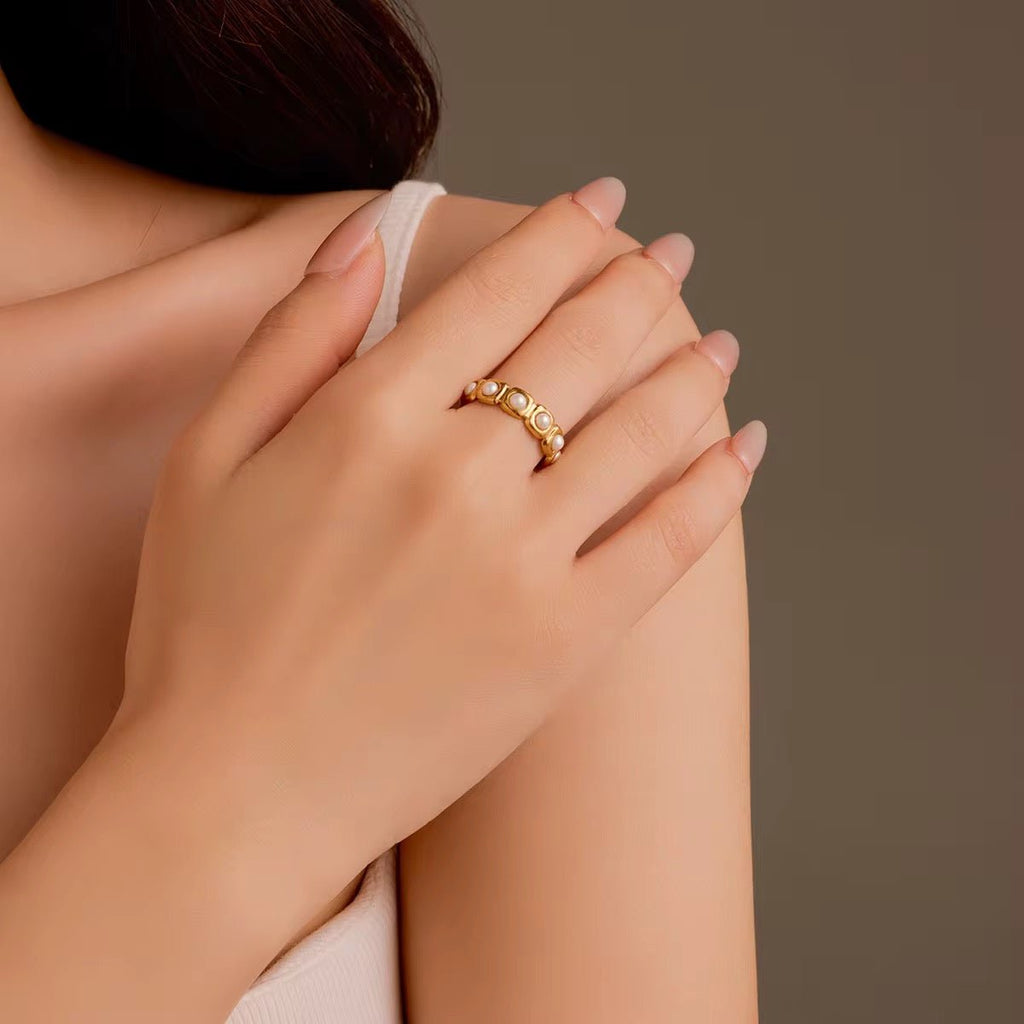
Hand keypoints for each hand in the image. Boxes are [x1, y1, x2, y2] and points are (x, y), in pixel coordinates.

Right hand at [116, 177, 765, 935]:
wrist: (236, 793)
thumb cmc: (203, 627)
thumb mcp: (206, 460)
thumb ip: (291, 339)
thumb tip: (363, 238)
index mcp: (368, 418)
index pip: (495, 290)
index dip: (560, 232)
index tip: (603, 203)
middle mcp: (456, 474)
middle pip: (582, 344)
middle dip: (638, 283)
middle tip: (674, 256)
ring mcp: (522, 561)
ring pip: (641, 431)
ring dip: (691, 372)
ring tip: (718, 344)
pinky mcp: (565, 643)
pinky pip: (667, 543)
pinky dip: (717, 487)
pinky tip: (745, 448)